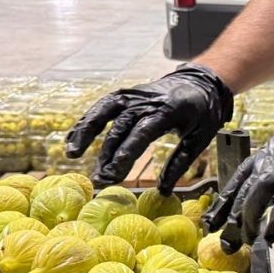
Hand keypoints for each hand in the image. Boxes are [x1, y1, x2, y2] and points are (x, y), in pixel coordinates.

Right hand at [65, 64, 232, 190]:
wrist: (199, 81)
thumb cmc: (202, 113)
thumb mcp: (200, 138)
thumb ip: (180, 163)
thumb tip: (163, 191)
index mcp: (169, 110)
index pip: (144, 131)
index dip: (128, 151)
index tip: (115, 171)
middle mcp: (146, 100)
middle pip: (121, 126)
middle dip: (108, 154)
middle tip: (100, 179)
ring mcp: (133, 95)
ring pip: (104, 111)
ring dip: (86, 132)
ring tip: (72, 153)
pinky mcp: (125, 95)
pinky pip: (102, 107)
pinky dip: (86, 121)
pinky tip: (72, 138)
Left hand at [203, 110, 273, 248]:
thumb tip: (261, 210)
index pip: (242, 174)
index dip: (226, 199)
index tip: (213, 220)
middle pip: (247, 184)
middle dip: (232, 215)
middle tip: (225, 240)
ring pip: (261, 190)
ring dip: (250, 217)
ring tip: (247, 240)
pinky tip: (270, 238)